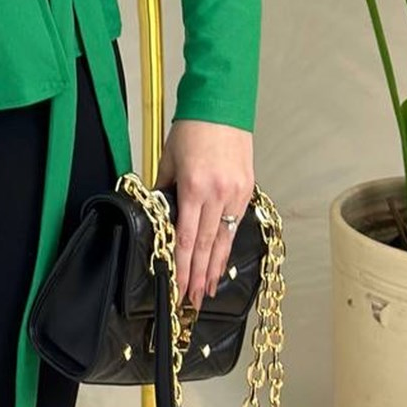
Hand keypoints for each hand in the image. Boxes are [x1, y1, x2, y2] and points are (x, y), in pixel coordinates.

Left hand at [153, 119, 254, 308]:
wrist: (221, 107)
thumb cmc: (192, 128)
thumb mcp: (168, 159)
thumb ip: (163, 189)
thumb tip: (160, 212)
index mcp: (193, 187)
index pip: (187, 237)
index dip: (182, 265)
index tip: (178, 285)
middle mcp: (217, 193)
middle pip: (206, 244)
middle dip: (198, 275)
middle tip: (192, 300)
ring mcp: (235, 193)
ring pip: (224, 238)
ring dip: (215, 267)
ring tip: (208, 290)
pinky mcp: (246, 190)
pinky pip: (235, 223)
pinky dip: (227, 244)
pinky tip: (222, 260)